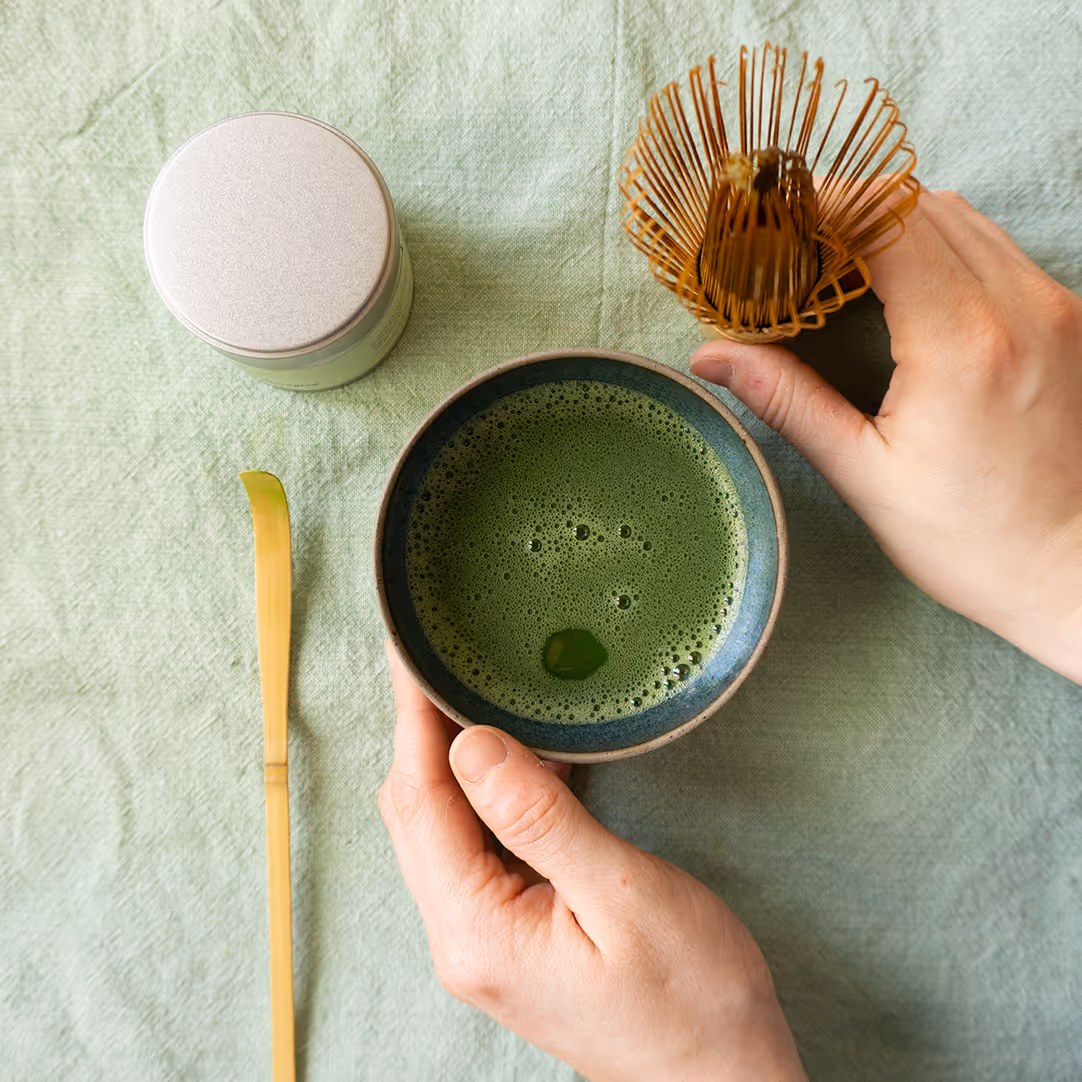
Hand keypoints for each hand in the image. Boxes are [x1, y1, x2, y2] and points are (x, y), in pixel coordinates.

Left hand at [379, 646, 805, 1081]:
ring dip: (453, 758)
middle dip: (422, 729)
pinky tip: (522, 757)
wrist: (723, 1078)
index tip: (412, 652)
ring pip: (443, 827)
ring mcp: (483, 940)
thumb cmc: (690, 1000)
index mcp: (478, 930)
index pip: (422, 800)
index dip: (412, 718)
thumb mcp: (622, 894)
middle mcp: (463, 938)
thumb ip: (539, 818)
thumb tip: (473, 745)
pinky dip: (490, 794)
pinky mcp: (511, 935)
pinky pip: (479, 848)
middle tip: (440, 659)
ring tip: (472, 692)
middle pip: (418, 812)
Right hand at [691, 189, 1081, 682]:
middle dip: (850, 207)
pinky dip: (938, 243)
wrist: (1071, 570)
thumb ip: (789, 402)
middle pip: (921, 205)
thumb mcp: (866, 475)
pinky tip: (900, 283)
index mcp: (962, 343)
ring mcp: (1055, 306)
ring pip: (962, 217)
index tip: (774, 217)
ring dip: (894, 222)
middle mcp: (1020, 305)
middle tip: (793, 240)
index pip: (887, 220)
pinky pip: (994, 247)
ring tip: (838, 258)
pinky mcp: (1069, 318)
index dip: (824, 203)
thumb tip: (711, 355)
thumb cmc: (971, 539)